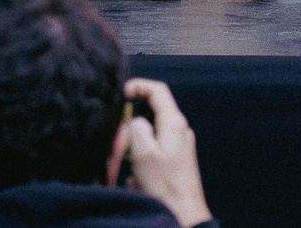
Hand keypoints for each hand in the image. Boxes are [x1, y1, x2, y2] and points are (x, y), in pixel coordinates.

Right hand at [120, 80, 212, 227]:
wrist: (183, 216)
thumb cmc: (166, 187)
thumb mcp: (144, 153)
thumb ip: (137, 128)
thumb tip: (135, 120)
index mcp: (174, 123)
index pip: (158, 90)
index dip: (139, 86)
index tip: (121, 92)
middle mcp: (178, 131)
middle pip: (149, 115)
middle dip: (128, 130)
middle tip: (116, 148)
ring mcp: (177, 146)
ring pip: (146, 136)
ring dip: (130, 150)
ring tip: (122, 170)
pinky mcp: (173, 162)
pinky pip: (149, 154)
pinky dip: (138, 163)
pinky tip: (135, 181)